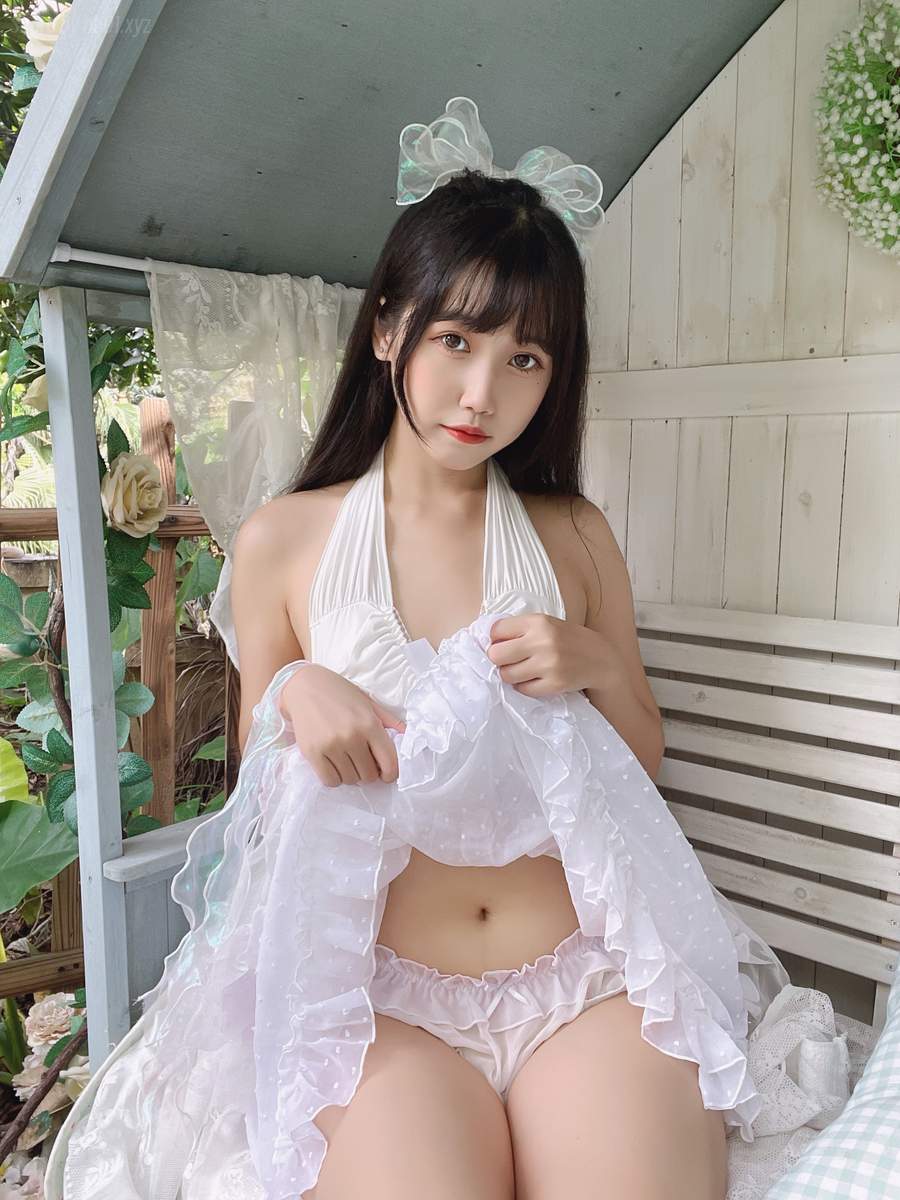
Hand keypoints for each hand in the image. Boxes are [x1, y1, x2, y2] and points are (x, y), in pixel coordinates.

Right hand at [277, 664, 406, 787]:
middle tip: (362, 762)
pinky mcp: (312, 753)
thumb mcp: (368, 702)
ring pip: (350, 780)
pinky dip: (335, 778)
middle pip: (369, 775)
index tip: (385, 773)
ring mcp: (331, 746)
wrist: (304, 686)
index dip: (390, 774)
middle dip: (369, 773)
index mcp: (369, 724)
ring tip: (347, 761)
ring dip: (351, 775)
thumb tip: (408, 736)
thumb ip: (389, 721)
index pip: (389, 763)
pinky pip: (330, 780)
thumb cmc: (340, 693)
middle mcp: (352, 737)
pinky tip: (335, 766)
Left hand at [485, 613, 624, 698]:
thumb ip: (520, 629)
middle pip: (495, 655)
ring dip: (510, 675)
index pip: (496, 630)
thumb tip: (487, 641)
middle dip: (498, 659)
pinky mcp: (554, 684)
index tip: (502, 643)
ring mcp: (549, 665)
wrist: (601, 659)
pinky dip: (524, 686)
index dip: (495, 639)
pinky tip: (535, 679)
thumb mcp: (546, 624)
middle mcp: (542, 641)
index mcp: (538, 622)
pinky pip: (523, 690)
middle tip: (508, 660)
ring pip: (506, 675)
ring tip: (522, 670)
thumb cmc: (567, 640)